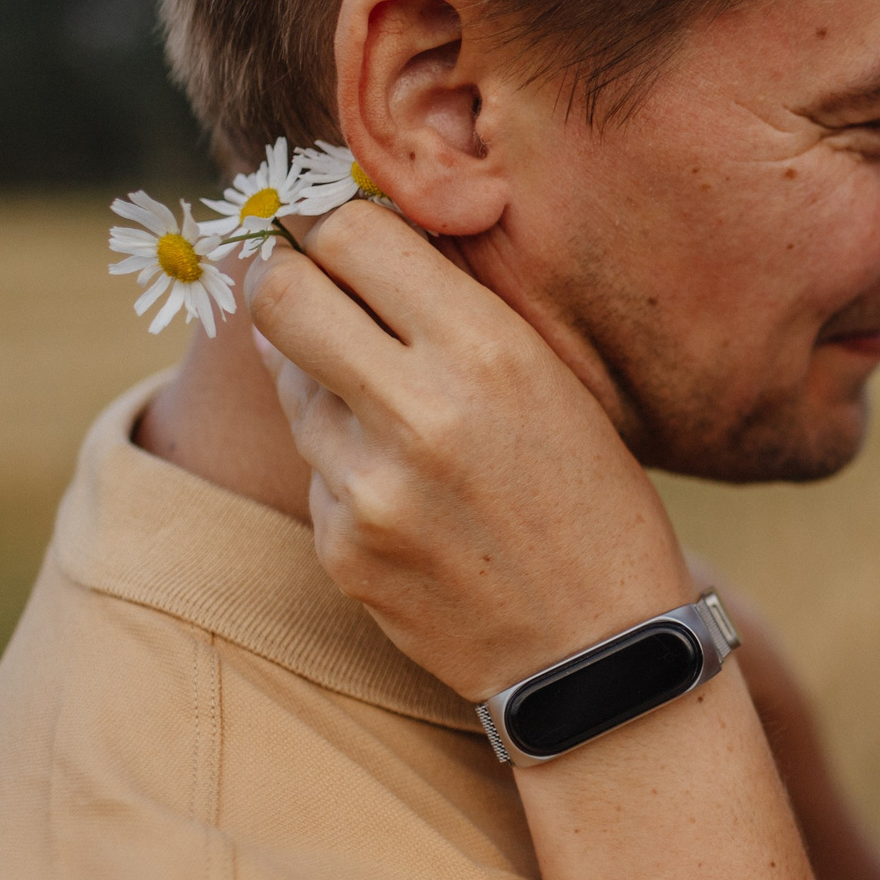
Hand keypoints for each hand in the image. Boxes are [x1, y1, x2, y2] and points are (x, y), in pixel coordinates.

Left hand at [244, 201, 693, 698]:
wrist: (601, 651)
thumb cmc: (591, 497)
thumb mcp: (554, 378)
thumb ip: (454, 310)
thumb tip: (342, 243)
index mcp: (487, 350)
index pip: (349, 233)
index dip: (337, 228)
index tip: (347, 244)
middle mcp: (418, 411)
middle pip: (279, 294)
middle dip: (291, 285)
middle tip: (319, 298)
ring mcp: (369, 487)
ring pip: (290, 385)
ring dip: (327, 384)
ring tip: (405, 423)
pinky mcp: (341, 548)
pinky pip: (313, 469)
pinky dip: (347, 467)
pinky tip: (414, 498)